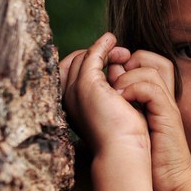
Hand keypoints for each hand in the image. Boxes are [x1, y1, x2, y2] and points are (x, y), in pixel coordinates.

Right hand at [59, 33, 149, 155]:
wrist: (122, 150)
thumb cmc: (123, 138)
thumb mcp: (113, 112)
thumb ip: (111, 96)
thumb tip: (118, 77)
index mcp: (72, 108)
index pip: (73, 76)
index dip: (91, 65)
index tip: (113, 63)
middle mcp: (68, 98)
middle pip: (75, 64)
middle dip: (96, 55)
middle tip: (120, 54)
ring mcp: (75, 90)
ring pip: (83, 58)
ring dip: (102, 50)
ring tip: (121, 50)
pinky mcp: (87, 83)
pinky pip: (92, 55)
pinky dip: (102, 45)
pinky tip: (112, 40)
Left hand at [111, 49, 190, 190]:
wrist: (169, 182)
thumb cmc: (147, 159)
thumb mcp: (129, 125)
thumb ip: (121, 104)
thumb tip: (102, 85)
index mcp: (155, 97)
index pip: (147, 62)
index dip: (126, 62)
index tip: (109, 76)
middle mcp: (164, 97)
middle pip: (152, 59)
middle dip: (128, 62)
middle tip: (112, 78)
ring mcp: (167, 104)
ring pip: (150, 69)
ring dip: (126, 78)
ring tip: (114, 94)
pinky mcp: (168, 115)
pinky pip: (152, 88)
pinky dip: (133, 90)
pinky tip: (121, 102)